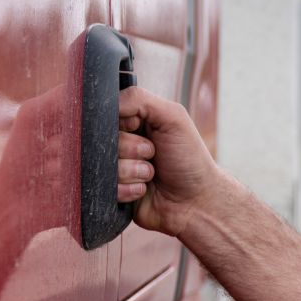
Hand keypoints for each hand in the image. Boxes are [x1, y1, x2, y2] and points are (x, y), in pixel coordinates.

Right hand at [116, 86, 225, 236]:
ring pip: (104, 166)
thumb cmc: (190, 158)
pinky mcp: (115, 194)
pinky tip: (145, 190)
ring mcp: (118, 169)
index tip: (139, 128)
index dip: (123, 123)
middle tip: (153, 154)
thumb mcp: (173, 117)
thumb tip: (111, 101)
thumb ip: (140, 99)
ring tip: (152, 175)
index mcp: (134, 123)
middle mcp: (123, 145)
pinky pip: (107, 188)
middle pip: (103, 141)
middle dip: (131, 148)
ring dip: (133, 171)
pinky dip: (130, 190)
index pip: (108, 114)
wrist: (197, 202)